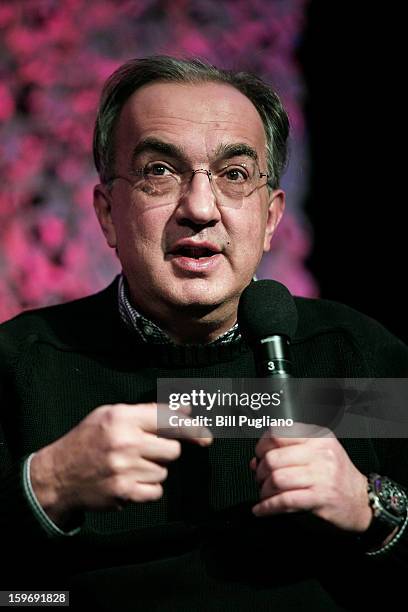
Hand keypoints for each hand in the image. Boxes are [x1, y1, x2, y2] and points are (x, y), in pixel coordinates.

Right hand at [30, 402, 211, 526]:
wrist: (58, 474)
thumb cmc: (88, 440)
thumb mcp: (111, 414)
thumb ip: (149, 412)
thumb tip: (186, 411)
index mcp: (122, 418)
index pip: (168, 420)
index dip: (191, 428)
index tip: (206, 436)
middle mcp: (125, 442)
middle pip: (172, 449)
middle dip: (164, 451)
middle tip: (146, 450)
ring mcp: (125, 469)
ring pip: (164, 471)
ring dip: (153, 470)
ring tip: (130, 465)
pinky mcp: (124, 493)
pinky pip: (156, 491)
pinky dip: (148, 488)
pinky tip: (129, 480)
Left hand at [250, 424, 371, 531]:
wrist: (363, 501)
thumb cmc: (337, 477)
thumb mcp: (317, 455)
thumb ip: (286, 454)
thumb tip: (255, 462)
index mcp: (318, 437)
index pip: (278, 433)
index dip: (262, 446)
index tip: (260, 456)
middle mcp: (320, 453)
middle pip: (273, 458)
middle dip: (260, 472)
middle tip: (261, 479)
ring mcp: (322, 475)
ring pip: (277, 479)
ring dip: (264, 491)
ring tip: (265, 495)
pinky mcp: (321, 498)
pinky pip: (285, 501)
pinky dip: (268, 507)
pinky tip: (262, 509)